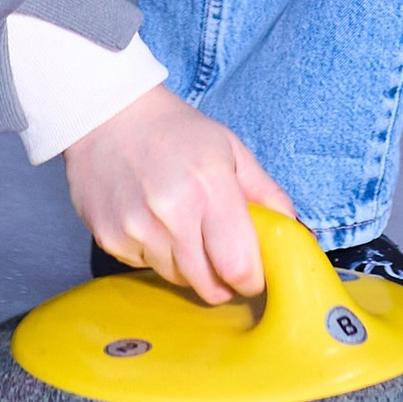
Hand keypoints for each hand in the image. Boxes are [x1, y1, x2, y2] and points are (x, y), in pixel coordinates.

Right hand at [63, 87, 296, 304]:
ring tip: (185, 231)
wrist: (108, 116)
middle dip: (223, 282)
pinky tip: (154, 224)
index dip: (251, 279)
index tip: (254, 275)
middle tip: (223, 260)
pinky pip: (145, 267)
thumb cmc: (176, 132)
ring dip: (189, 268)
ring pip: (177, 279)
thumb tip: (294, 232)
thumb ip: (266, 193)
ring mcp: (136, 228)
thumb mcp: (231, 150)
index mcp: (209, 186)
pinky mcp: (110, 239)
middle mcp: (171, 212)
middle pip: (207, 285)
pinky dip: (156, 256)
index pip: (238, 265)